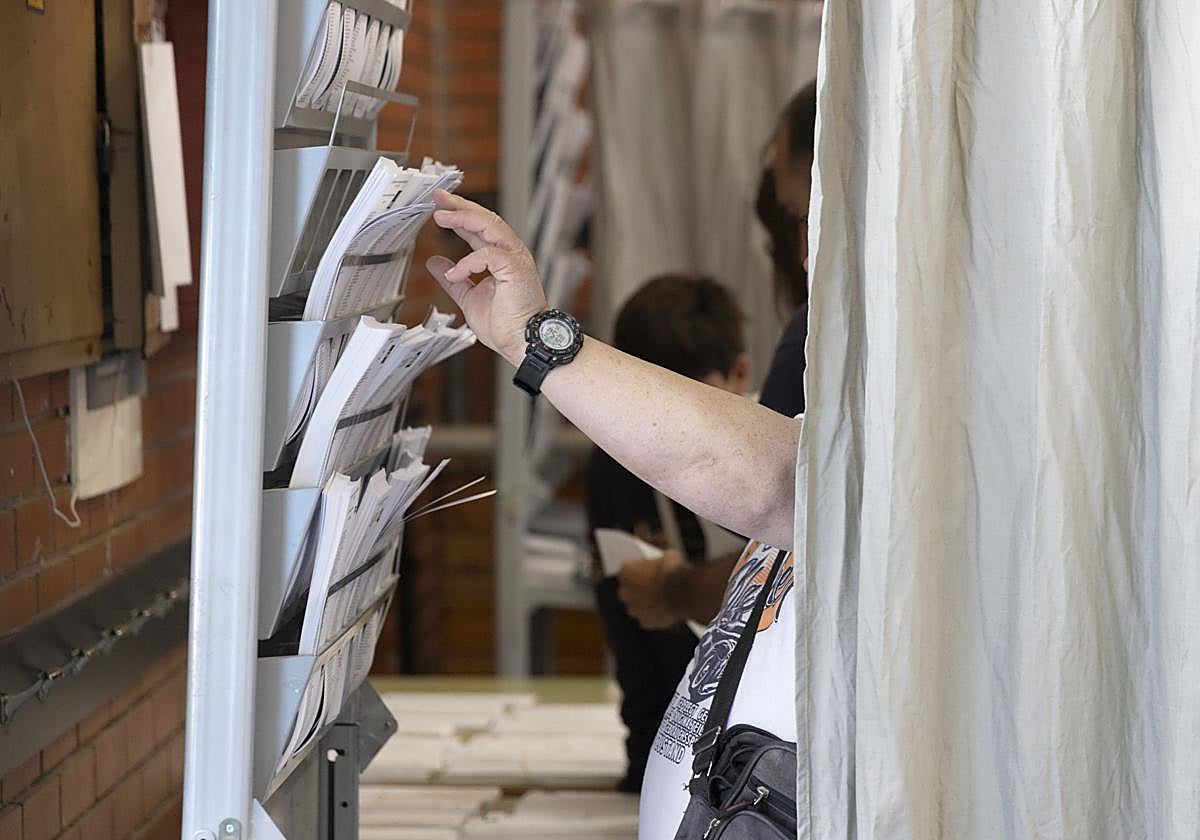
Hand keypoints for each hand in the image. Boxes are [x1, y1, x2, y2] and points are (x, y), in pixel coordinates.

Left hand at [426, 190, 547, 365]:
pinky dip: (467, 262)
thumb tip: (436, 264)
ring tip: (441, 217)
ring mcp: (515, 259)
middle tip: (438, 197)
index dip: (459, 215)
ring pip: (489, 226)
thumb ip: (455, 280)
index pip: (479, 228)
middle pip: (485, 219)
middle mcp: (510, 253)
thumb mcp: (470, 298)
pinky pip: (488, 254)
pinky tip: (455, 273)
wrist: (524, 342)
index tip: (439, 206)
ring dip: (463, 219)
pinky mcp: (515, 268)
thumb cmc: (507, 325)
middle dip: (460, 206)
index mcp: (501, 258)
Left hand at [617, 550, 688, 629]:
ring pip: (636, 606)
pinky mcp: (645, 622)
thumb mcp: (668, 556)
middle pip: (628, 590)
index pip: (628, 570)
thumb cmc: (674, 572)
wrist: (684, 593)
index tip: (648, 571)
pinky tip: (665, 610)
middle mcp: (625, 592)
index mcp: (626, 572)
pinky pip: (647, 618)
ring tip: (660, 599)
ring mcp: (634, 609)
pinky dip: (654, 615)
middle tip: (653, 585)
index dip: (640, 570)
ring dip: (645, 603)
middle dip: (639, 588)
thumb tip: (666, 562)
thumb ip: (660, 561)